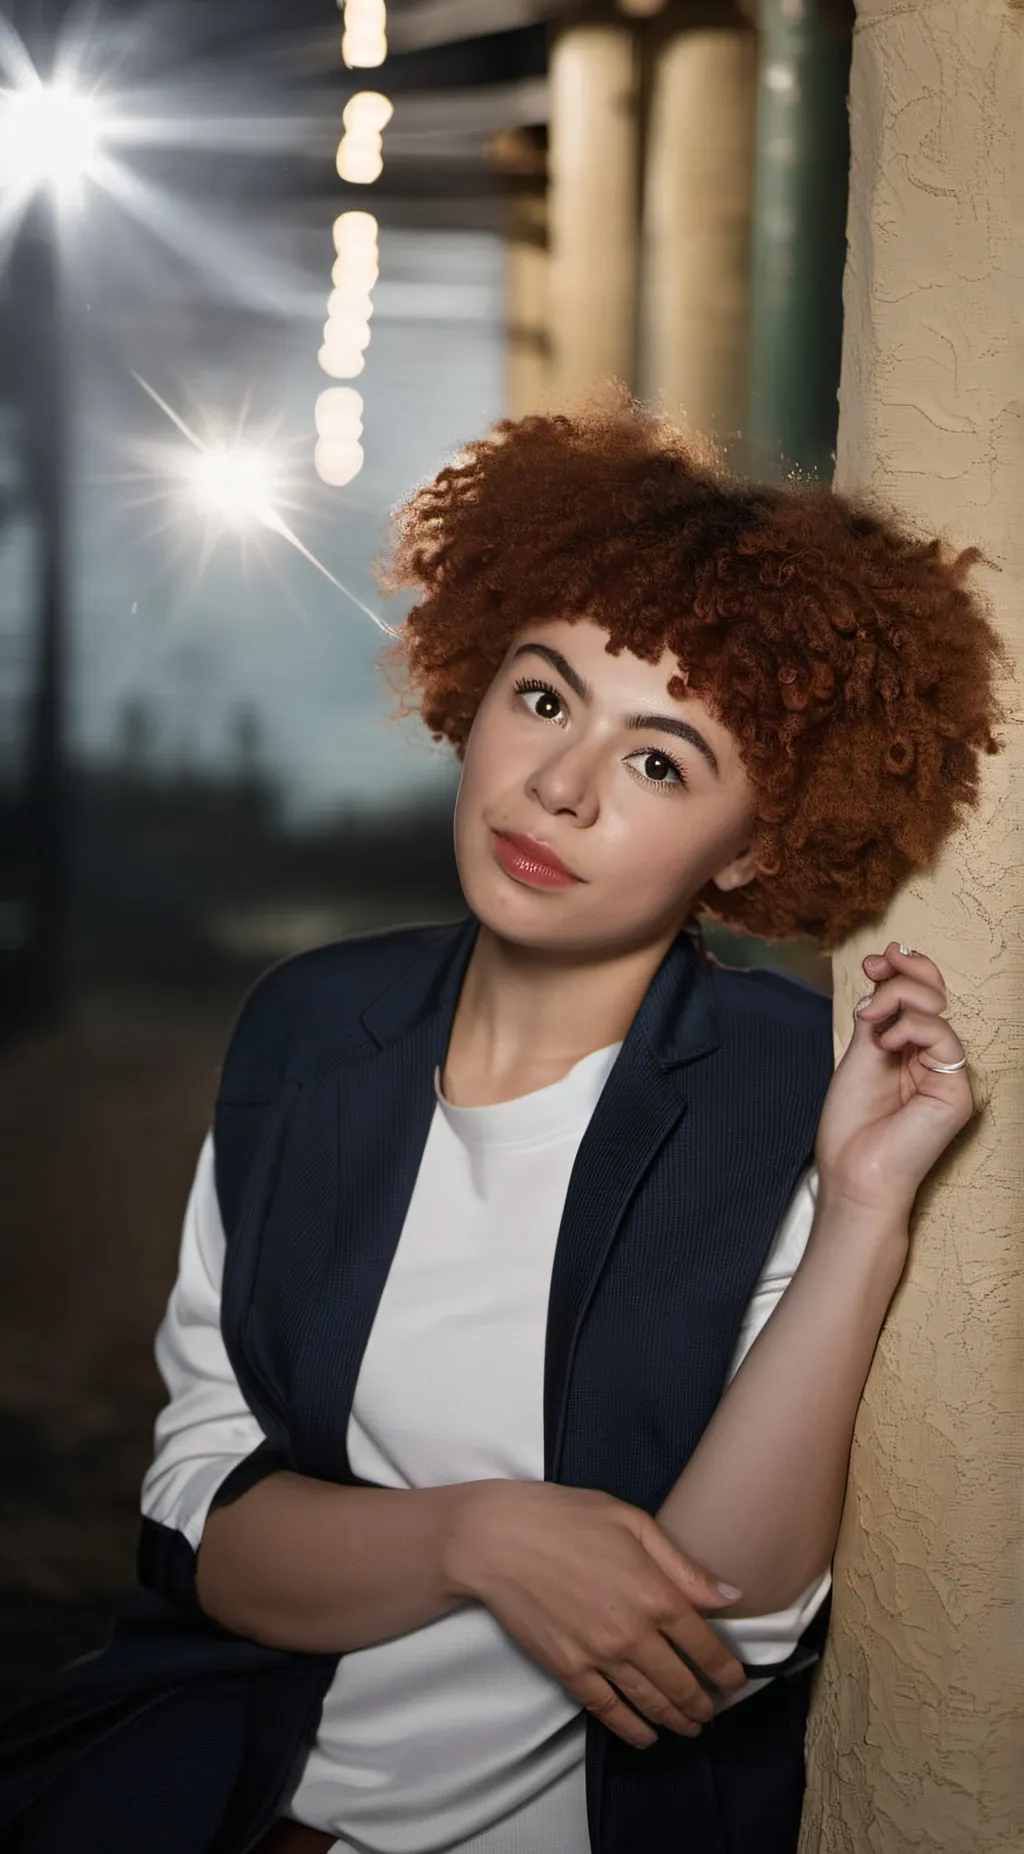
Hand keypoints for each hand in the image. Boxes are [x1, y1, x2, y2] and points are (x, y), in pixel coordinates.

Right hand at [445, 1480, 747, 1749]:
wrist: (497, 1540)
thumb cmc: (565, 1517)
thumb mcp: (631, 1522)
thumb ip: (682, 1564)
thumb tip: (729, 1596)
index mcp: (656, 1593)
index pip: (705, 1645)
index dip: (726, 1669)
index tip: (736, 1680)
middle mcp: (634, 1633)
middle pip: (681, 1682)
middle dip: (703, 1703)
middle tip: (713, 1710)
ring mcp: (600, 1657)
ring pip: (650, 1702)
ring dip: (676, 1720)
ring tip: (690, 1726)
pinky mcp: (568, 1671)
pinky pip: (609, 1711)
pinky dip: (632, 1730)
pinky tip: (646, 1735)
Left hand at [814, 942, 974, 1217]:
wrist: (854, 1171)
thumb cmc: (852, 1124)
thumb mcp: (860, 1054)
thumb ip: (877, 1016)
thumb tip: (885, 970)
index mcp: (912, 1050)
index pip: (922, 998)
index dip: (903, 971)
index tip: (873, 961)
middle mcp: (935, 1058)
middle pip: (935, 995)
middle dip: (905, 972)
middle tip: (876, 967)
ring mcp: (948, 1073)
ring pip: (937, 1009)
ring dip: (898, 999)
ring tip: (870, 1020)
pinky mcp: (958, 1089)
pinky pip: (943, 1036)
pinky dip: (910, 1028)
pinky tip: (887, 1044)